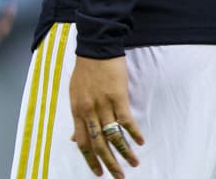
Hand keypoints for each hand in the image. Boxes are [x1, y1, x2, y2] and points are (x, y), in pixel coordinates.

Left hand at [69, 55, 143, 177]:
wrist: (95, 49)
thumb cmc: (85, 72)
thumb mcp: (75, 95)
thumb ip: (77, 118)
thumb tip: (74, 139)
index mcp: (77, 110)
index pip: (82, 142)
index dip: (90, 159)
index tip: (98, 172)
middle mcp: (88, 110)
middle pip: (98, 143)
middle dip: (109, 163)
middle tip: (118, 177)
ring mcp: (103, 104)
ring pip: (113, 136)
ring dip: (124, 152)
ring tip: (134, 163)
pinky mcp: (117, 97)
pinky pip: (126, 121)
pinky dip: (133, 133)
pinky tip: (140, 142)